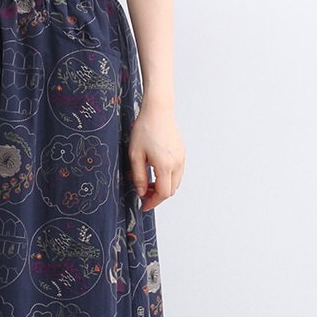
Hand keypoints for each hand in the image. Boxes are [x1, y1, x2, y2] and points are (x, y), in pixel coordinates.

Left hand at [127, 96, 184, 211]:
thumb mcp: (135, 155)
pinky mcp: (182, 153)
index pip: (163, 193)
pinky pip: (177, 172)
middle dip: (157, 195)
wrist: (158, 111)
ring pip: (175, 182)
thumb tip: (141, 192)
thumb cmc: (145, 129)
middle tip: (144, 192)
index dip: (153, 202)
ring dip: (163, 187)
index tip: (144, 205)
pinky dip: (168, 177)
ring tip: (148, 182)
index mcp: (165, 165)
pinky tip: (156, 171)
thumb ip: (138, 176)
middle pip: (171, 190)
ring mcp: (181, 158)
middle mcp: (177, 163)